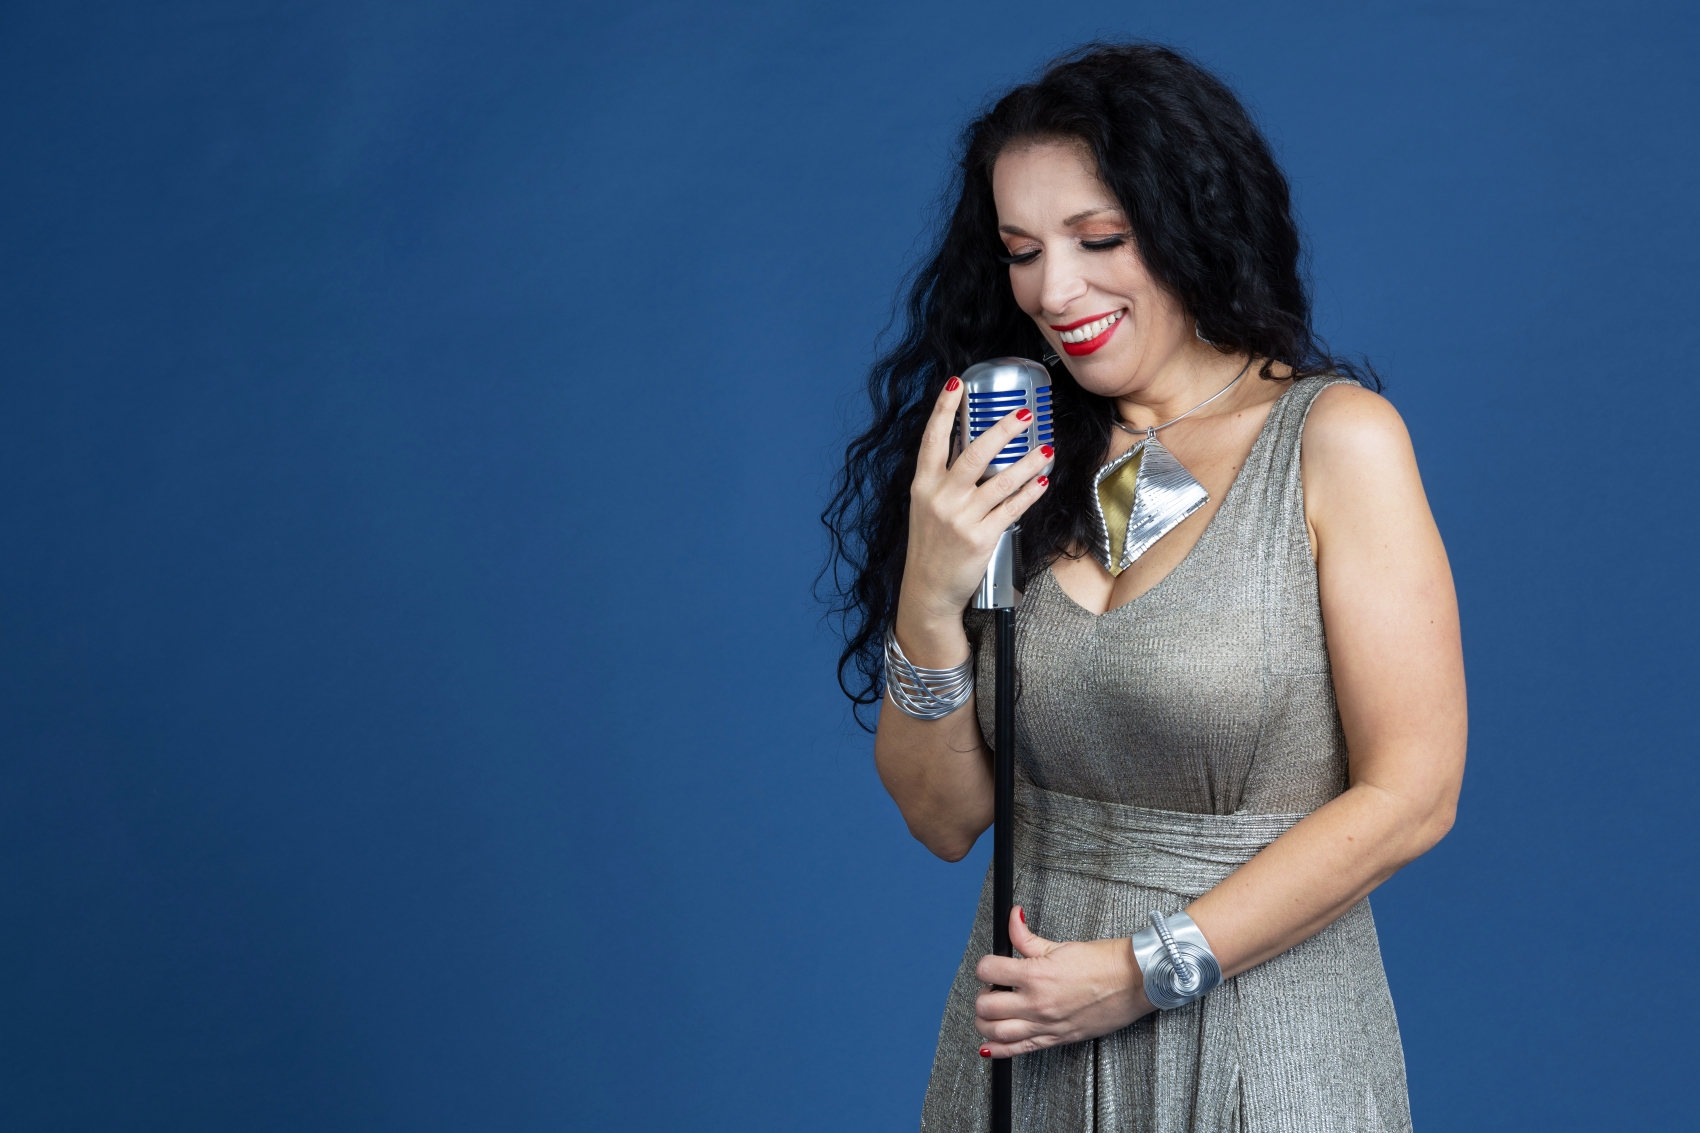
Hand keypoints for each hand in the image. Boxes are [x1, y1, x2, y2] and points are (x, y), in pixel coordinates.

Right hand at [900, 378, 1052, 625]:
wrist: (928, 589)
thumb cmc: (930, 545)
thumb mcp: (926, 506)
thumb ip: (944, 478)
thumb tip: (972, 447)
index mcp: (923, 484)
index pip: (932, 439)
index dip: (942, 409)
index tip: (955, 384)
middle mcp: (940, 497)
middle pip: (974, 453)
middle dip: (1003, 429)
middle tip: (1025, 413)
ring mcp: (961, 518)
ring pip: (1001, 481)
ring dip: (1028, 462)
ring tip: (1047, 449)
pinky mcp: (981, 537)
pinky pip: (1012, 509)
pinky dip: (1030, 493)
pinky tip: (1042, 481)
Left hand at [974, 907, 1152, 1058]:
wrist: (1133, 982)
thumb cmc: (1103, 963)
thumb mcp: (1059, 945)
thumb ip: (1027, 937)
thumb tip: (1012, 918)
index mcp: (1036, 975)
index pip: (988, 970)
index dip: (985, 966)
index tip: (991, 966)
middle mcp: (1037, 1003)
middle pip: (985, 1005)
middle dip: (983, 994)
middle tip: (993, 989)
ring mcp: (1045, 1024)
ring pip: (996, 1031)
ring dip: (984, 1022)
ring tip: (992, 1012)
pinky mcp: (1056, 1039)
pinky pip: (1019, 1050)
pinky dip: (998, 1050)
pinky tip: (988, 1046)